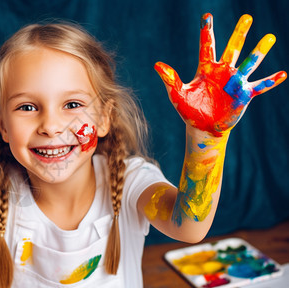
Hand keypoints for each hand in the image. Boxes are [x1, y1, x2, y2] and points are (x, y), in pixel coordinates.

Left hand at [155, 13, 285, 136]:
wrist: (202, 127)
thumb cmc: (189, 110)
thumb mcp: (177, 94)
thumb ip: (170, 79)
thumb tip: (156, 64)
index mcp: (206, 69)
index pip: (207, 46)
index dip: (206, 31)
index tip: (207, 15)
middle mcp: (222, 72)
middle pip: (232, 48)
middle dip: (239, 33)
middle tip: (247, 16)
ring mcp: (235, 82)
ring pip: (249, 63)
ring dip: (259, 51)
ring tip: (270, 37)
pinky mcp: (244, 95)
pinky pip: (259, 86)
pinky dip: (270, 81)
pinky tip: (282, 73)